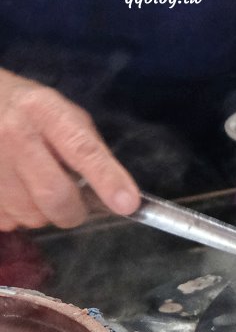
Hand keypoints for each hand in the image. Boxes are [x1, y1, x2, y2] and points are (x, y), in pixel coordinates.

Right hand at [0, 70, 140, 229]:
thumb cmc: (29, 112)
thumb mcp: (63, 114)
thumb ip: (88, 149)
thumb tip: (116, 193)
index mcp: (44, 111)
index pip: (82, 150)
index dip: (107, 180)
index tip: (127, 204)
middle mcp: (13, 134)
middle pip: (54, 194)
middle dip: (73, 212)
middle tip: (74, 207)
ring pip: (30, 214)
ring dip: (42, 213)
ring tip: (35, 188)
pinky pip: (7, 220)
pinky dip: (18, 215)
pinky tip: (13, 191)